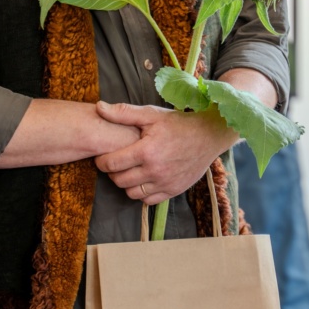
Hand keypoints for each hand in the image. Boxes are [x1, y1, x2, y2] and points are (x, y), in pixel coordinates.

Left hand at [94, 101, 238, 203]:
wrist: (209, 135)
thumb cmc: (178, 123)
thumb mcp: (151, 114)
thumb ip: (123, 113)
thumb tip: (99, 107)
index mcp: (146, 151)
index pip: (112, 163)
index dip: (102, 161)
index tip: (102, 157)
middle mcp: (155, 170)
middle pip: (119, 180)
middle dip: (112, 173)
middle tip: (116, 163)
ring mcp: (165, 183)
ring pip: (132, 193)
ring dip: (126, 184)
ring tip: (129, 171)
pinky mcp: (174, 190)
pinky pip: (148, 200)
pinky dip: (142, 193)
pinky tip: (144, 179)